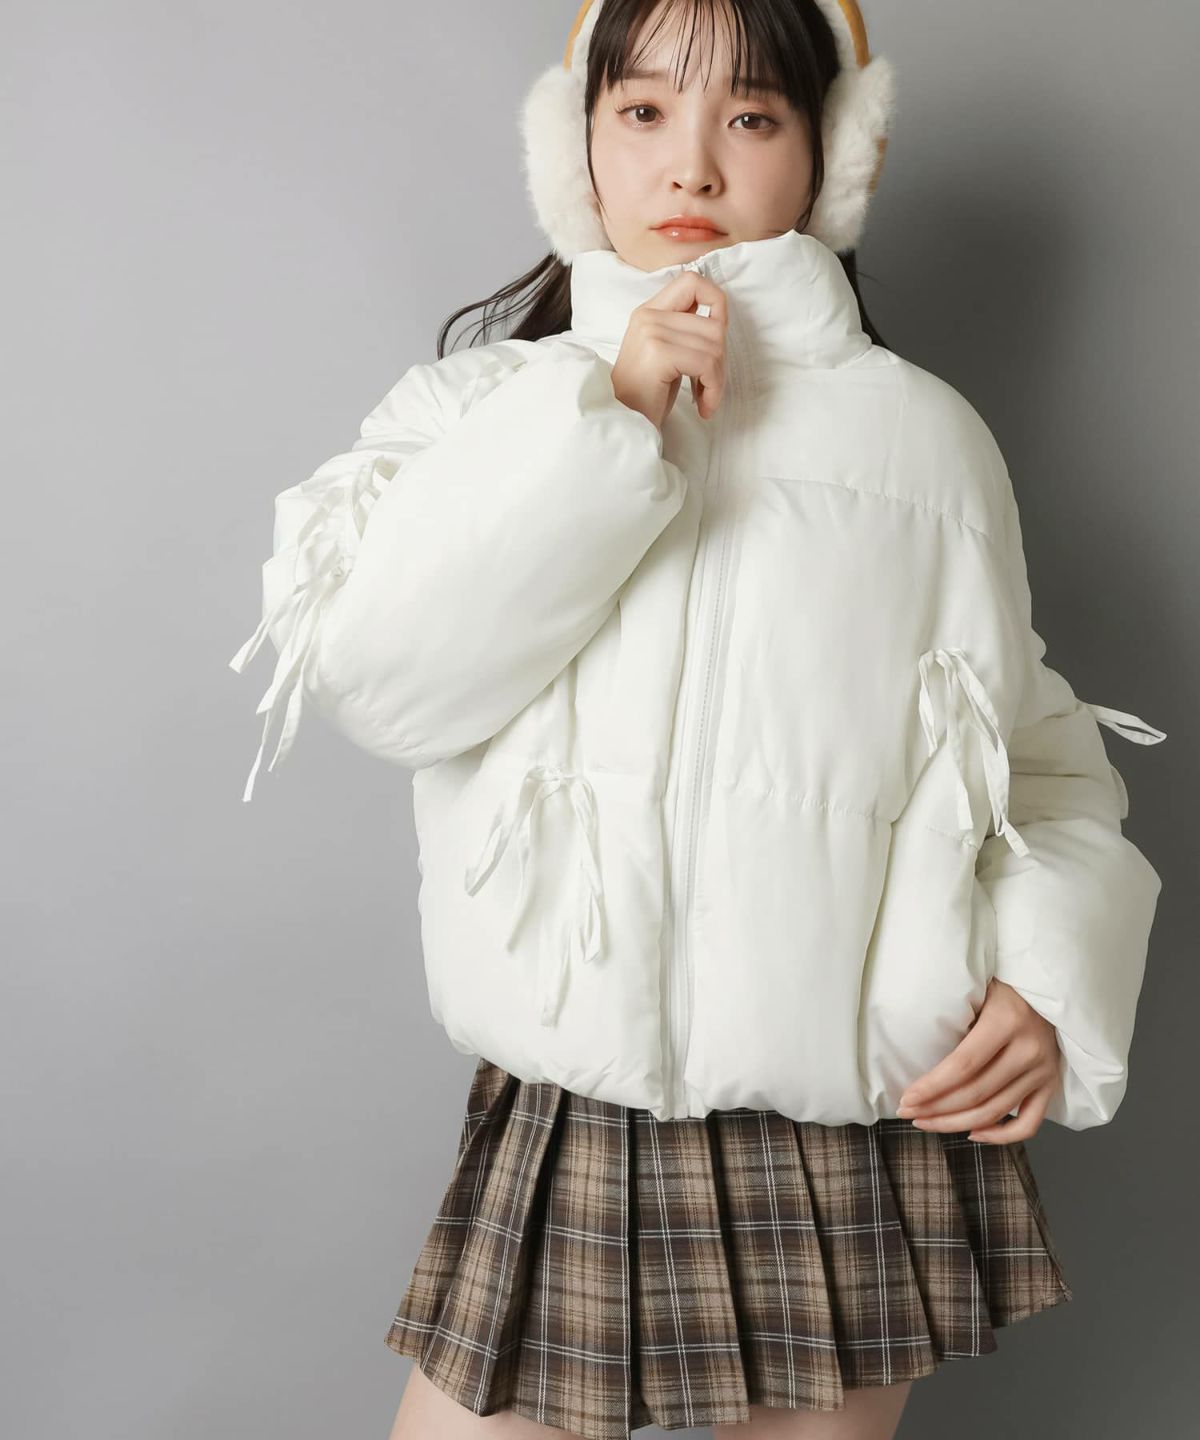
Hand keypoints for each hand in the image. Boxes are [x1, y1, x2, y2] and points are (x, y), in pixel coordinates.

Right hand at [611, 269, 727, 429]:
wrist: (623, 425)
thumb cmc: (647, 397)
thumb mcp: (666, 354)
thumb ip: (685, 330)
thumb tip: (719, 318)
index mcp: (649, 311)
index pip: (692, 281)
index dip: (716, 302)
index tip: (717, 338)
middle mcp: (648, 315)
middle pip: (713, 323)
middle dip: (721, 360)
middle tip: (710, 386)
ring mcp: (651, 331)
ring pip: (714, 346)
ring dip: (718, 379)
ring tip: (706, 398)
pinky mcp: (658, 353)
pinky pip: (706, 364)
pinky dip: (713, 389)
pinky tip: (703, 406)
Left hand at [895, 979, 1062, 1143]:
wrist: (1048, 984)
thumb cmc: (1002, 982)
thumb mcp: (978, 987)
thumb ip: (956, 1016)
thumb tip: (916, 1051)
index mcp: (1007, 1022)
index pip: (963, 1066)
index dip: (932, 1087)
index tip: (906, 1098)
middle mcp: (1029, 1050)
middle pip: (976, 1093)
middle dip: (936, 1108)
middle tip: (907, 1112)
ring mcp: (1043, 1071)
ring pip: (995, 1112)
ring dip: (956, 1123)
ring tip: (926, 1122)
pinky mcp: (1051, 1083)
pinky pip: (1029, 1124)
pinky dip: (1000, 1136)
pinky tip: (972, 1132)